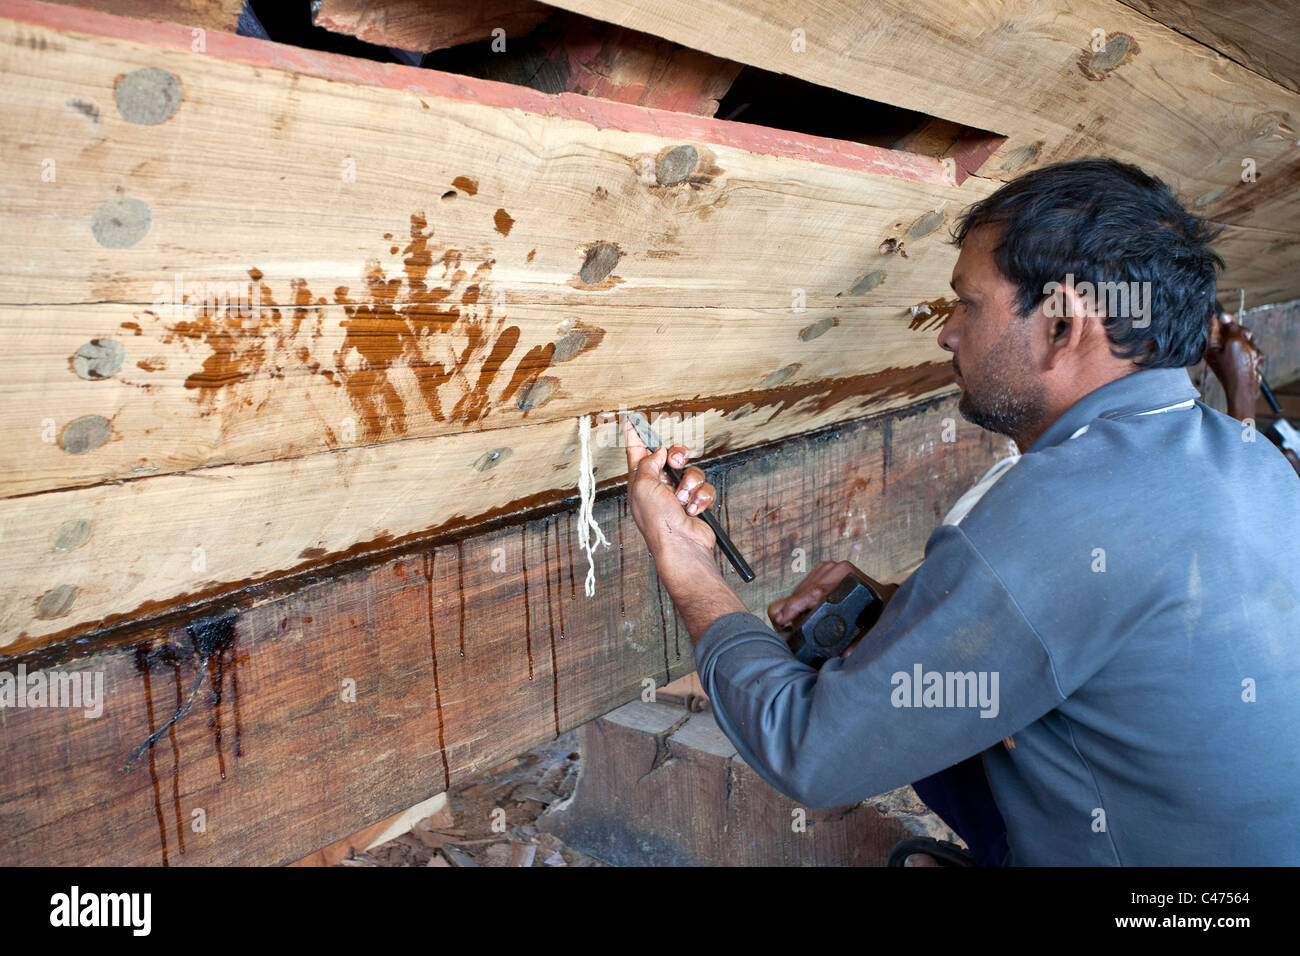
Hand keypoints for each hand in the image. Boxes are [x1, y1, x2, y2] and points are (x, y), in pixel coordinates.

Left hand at [623, 415, 716, 557]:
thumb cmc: (657, 520)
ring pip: (693, 471)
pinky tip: (693, 510)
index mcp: (641, 481)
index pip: (636, 452)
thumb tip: (659, 451)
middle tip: (676, 462)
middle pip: (671, 456)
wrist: (681, 545)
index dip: (634, 435)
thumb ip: (648, 462)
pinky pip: (705, 488)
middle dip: (677, 456)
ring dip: (690, 484)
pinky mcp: (696, 502)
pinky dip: (701, 498)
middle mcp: (659, 486)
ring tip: (683, 500)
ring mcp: (678, 495)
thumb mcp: (643, 486)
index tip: (630, 420)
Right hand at [767, 561, 897, 656]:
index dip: (795, 606)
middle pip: (800, 592)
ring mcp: (826, 568)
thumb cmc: (880, 608)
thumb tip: (843, 654)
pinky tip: (799, 614)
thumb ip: (858, 639)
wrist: (887, 594)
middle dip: (788, 612)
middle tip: (781, 628)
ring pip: (797, 590)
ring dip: (792, 608)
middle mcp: (834, 569)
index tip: (783, 619)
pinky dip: (797, 602)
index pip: (814, 592)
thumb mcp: (872, 624)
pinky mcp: (821, 570)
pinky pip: (801, 587)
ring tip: (790, 625)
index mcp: (845, 577)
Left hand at [1204, 311, 1263, 420]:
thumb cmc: (1236, 368)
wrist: (1245, 388)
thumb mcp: (1234, 343)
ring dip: (1250, 347)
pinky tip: (1251, 363)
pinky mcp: (1242, 360)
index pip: (1214, 326)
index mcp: (1212, 346)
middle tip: (1245, 342)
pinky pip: (1251, 350)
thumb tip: (1223, 315)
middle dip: (1243, 336)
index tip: (1223, 313)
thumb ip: (1230, 329)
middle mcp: (1220, 350)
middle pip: (1234, 331)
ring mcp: (1232, 355)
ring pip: (1246, 341)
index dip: (1221, 319)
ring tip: (1248, 357)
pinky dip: (1254, 356)